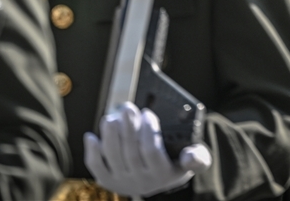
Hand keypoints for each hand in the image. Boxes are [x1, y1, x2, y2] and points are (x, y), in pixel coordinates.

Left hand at [84, 102, 211, 196]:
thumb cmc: (175, 163)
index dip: (148, 131)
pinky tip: (91, 136)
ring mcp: (123, 181)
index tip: (148, 113)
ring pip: (112, 157)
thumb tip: (190, 155)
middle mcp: (141, 181)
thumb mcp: (194, 161)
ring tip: (111, 117)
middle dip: (128, 127)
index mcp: (162, 174)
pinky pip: (96, 166)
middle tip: (127, 108)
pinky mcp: (108, 179)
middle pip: (130, 152)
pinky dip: (91, 151)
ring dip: (109, 135)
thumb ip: (198, 157)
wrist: (158, 181)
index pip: (152, 152)